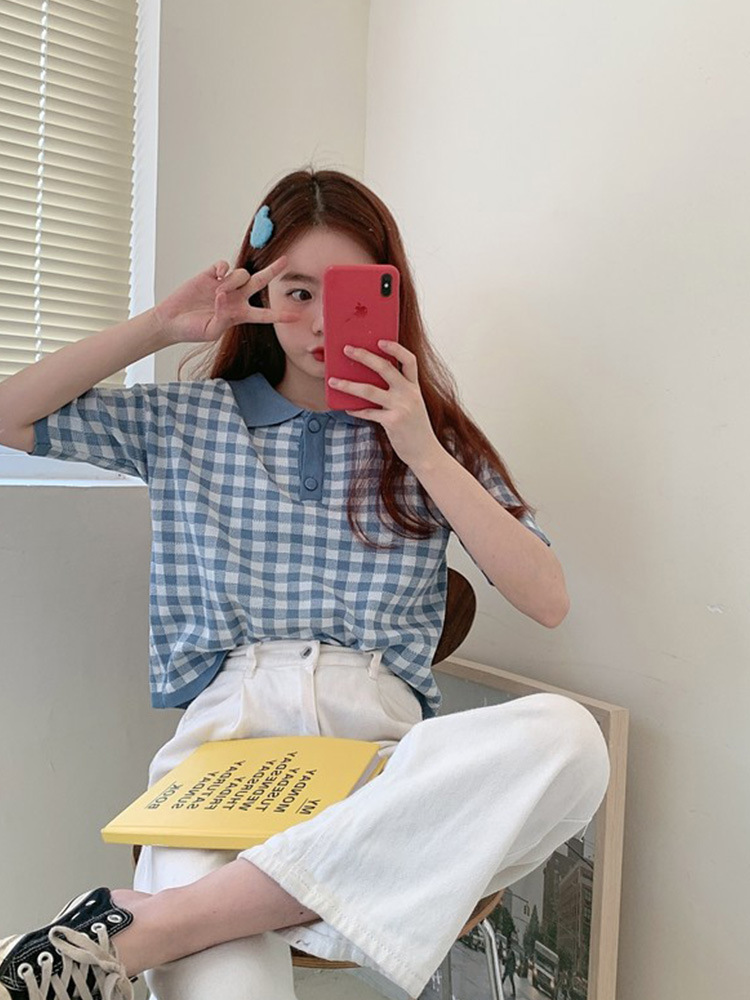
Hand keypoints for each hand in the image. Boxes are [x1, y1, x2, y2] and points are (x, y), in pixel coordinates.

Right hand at [152, 256, 297, 344]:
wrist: (172, 320)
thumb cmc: (192, 330)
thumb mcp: (212, 331)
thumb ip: (223, 317)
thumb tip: (224, 296)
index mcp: (239, 315)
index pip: (264, 315)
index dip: (279, 316)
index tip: (295, 317)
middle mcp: (236, 298)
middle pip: (260, 282)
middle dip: (273, 271)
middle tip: (285, 261)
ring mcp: (224, 285)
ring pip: (241, 274)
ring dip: (233, 282)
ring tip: (218, 292)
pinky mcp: (211, 275)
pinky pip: (224, 265)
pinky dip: (223, 268)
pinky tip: (217, 274)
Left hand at [328, 341, 444, 470]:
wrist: (425, 452)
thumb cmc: (415, 428)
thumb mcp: (413, 405)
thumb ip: (398, 392)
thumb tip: (371, 381)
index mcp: (414, 387)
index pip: (409, 360)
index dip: (395, 348)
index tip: (381, 341)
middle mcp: (409, 394)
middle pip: (385, 368)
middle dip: (364, 356)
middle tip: (347, 350)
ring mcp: (401, 407)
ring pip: (369, 390)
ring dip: (348, 385)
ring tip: (333, 381)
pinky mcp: (392, 422)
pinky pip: (367, 412)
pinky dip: (355, 410)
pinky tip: (346, 408)